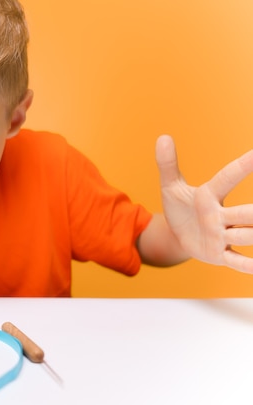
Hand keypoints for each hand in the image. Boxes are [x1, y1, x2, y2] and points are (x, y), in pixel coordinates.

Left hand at [156, 135, 252, 272]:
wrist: (178, 236)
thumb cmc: (181, 208)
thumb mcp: (170, 188)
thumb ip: (167, 164)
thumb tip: (162, 137)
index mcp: (210, 196)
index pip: (227, 178)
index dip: (242, 166)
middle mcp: (222, 215)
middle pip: (245, 213)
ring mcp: (224, 236)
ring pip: (245, 235)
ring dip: (252, 236)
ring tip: (251, 234)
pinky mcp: (220, 254)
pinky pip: (237, 261)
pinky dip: (247, 265)